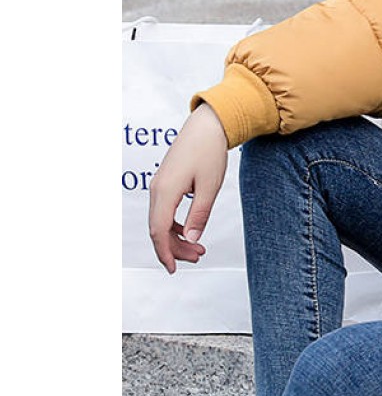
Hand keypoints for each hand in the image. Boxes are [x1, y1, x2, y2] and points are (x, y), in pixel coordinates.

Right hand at [148, 103, 228, 273]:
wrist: (208, 126)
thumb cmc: (210, 152)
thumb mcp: (209, 186)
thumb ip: (199, 214)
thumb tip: (191, 239)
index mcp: (165, 192)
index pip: (159, 231)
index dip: (165, 252)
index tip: (174, 269)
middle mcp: (157, 189)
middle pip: (158, 229)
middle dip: (175, 247)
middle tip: (199, 256)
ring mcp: (159, 185)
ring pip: (161, 221)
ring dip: (177, 237)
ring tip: (198, 247)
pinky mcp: (166, 182)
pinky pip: (165, 210)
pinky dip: (175, 224)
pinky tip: (190, 230)